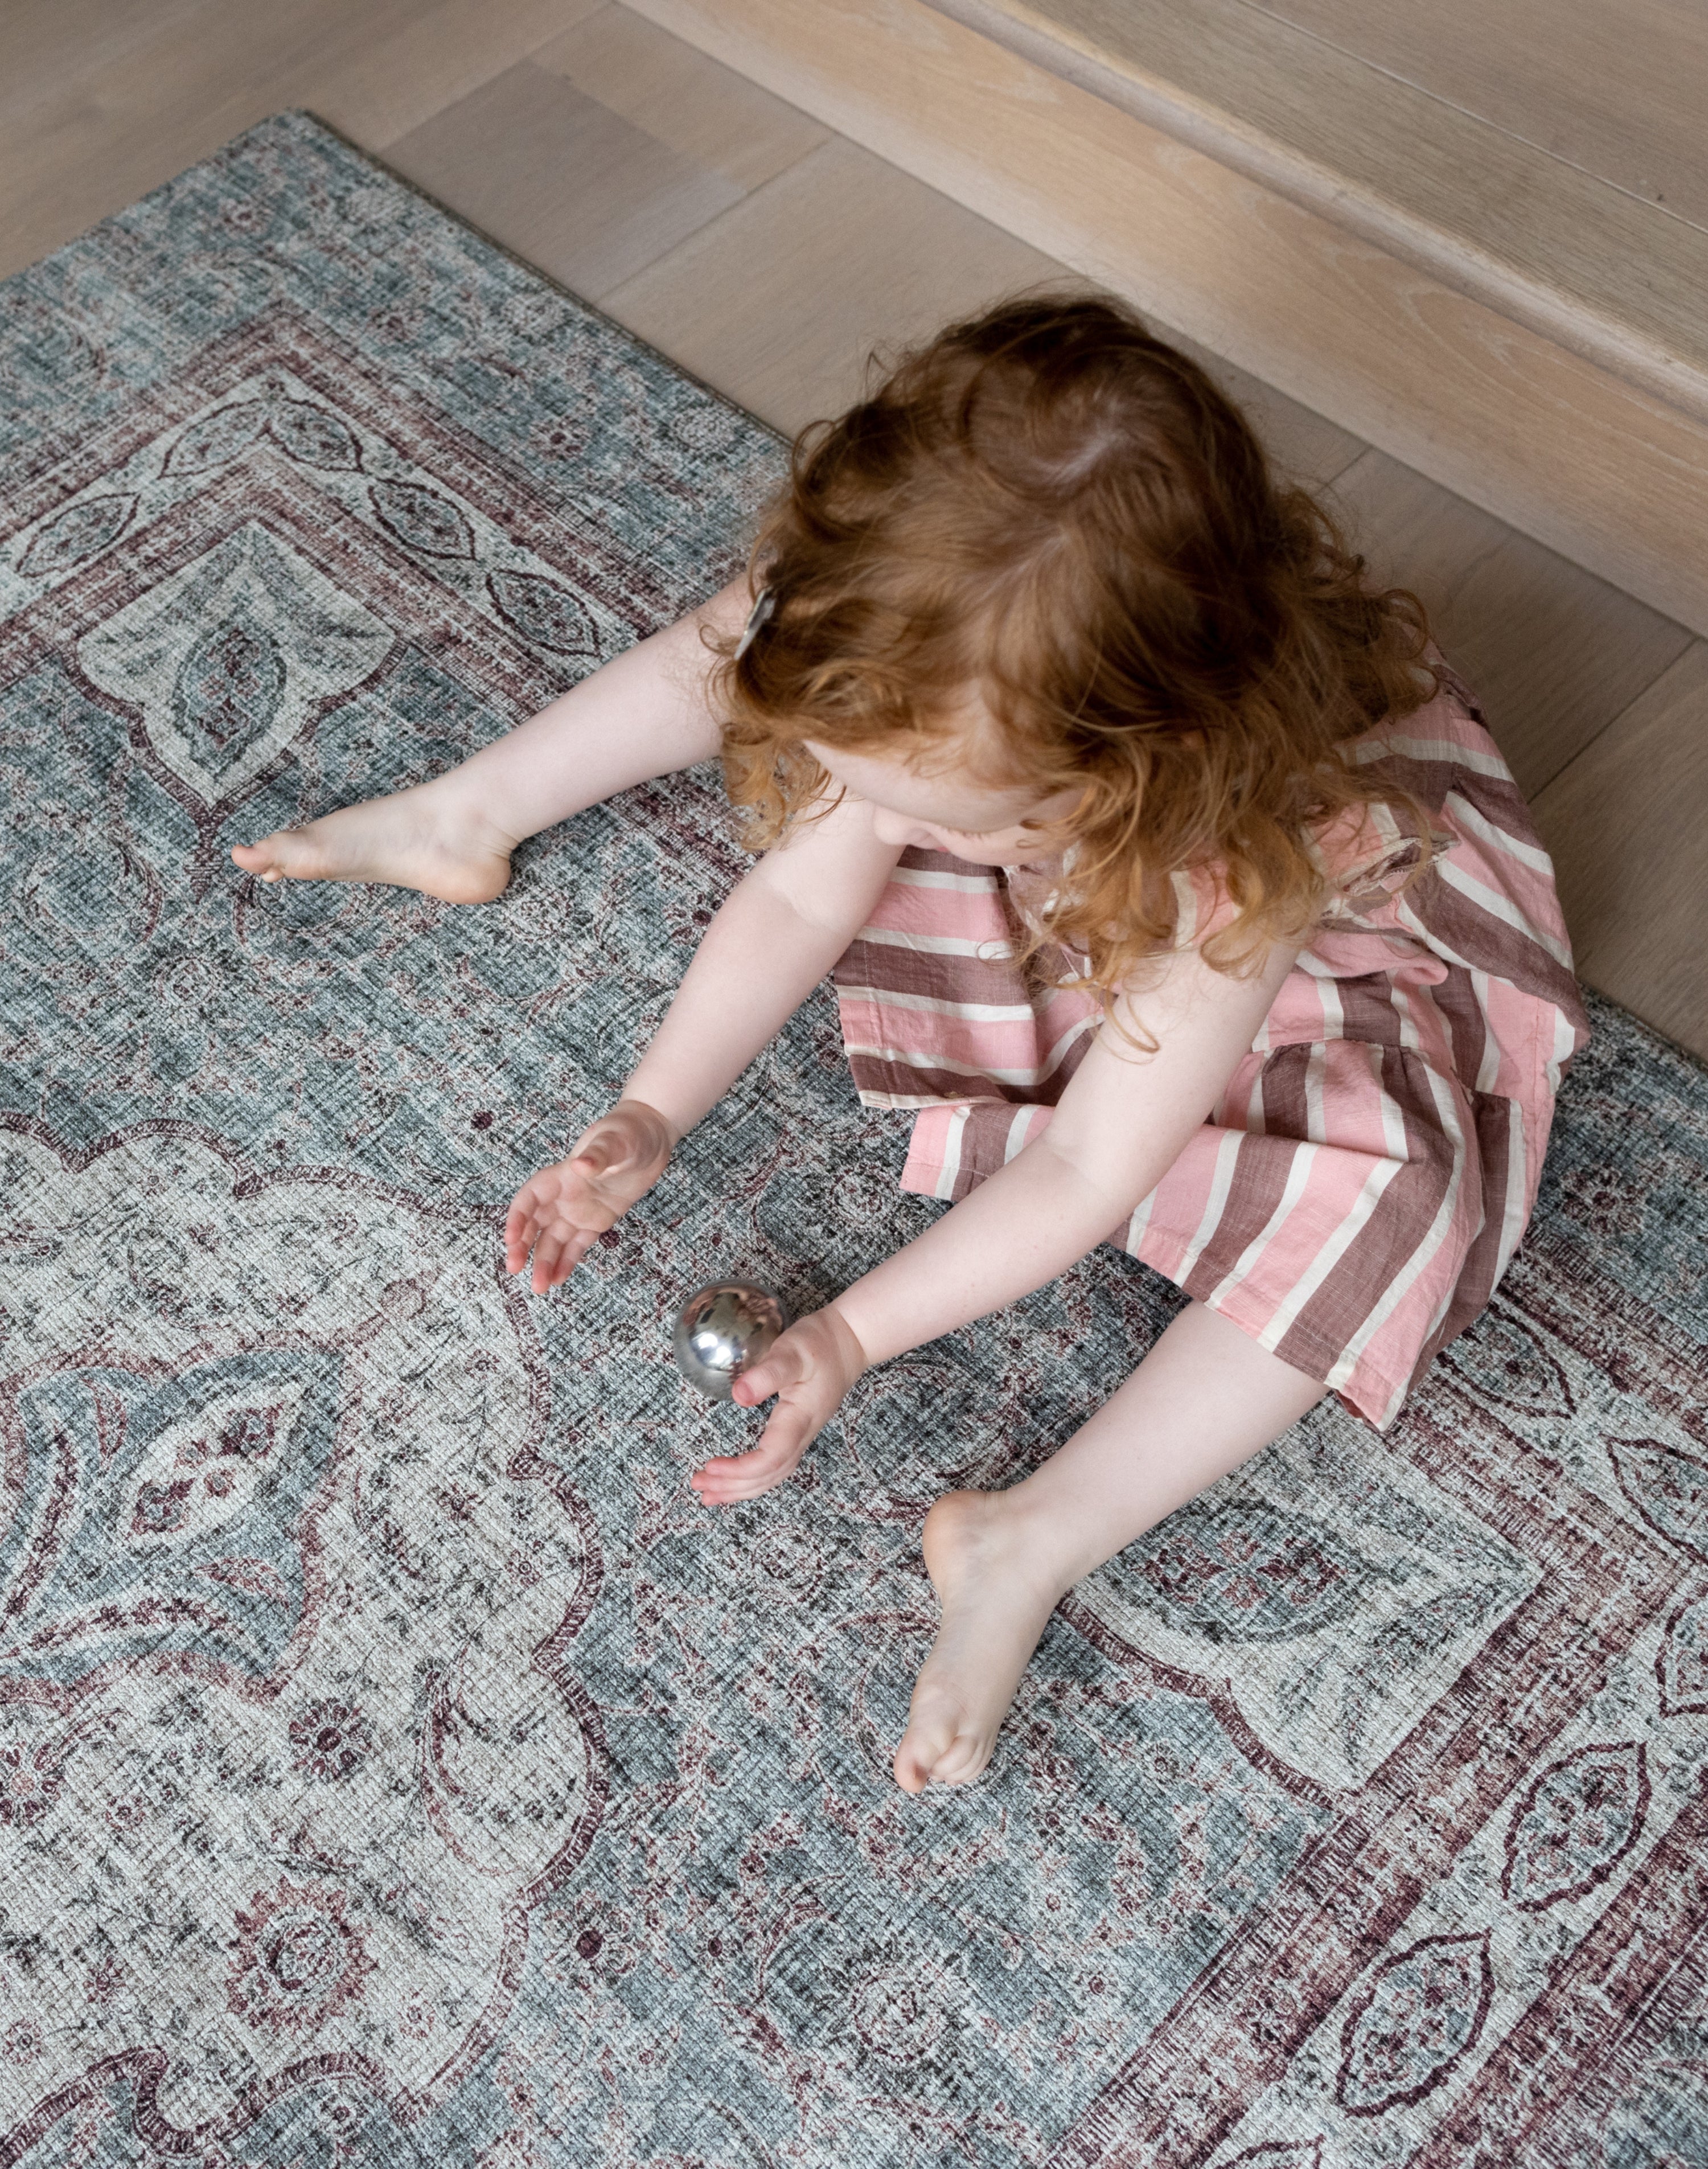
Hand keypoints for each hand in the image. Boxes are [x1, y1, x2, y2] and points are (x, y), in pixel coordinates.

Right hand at [504, 1099, 673, 1291]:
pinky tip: (558, 1280)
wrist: (651, 1138)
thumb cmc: (628, 1132)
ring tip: (540, 1288)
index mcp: (561, 1175)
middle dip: (522, 1246)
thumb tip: (582, 1166)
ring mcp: (579, 1210)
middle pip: (534, 1224)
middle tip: (515, 1270)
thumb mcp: (615, 1141)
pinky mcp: (596, 1221)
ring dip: (544, 1262)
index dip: (517, 1217)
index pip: (529, 1198)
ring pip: (553, 1240)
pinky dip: (567, 1262)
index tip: (511, 1239)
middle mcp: (564, 1196)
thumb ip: (598, 1155)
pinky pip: (577, 1245)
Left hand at [691, 1306, 867, 1504]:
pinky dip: (754, 1478)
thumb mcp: (792, 1352)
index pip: (771, 1458)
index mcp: (799, 1418)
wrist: (849, 1342)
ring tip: (710, 1494)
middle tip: (699, 1485)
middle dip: (733, 1486)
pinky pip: (776, 1465)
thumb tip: (738, 1396)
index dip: (741, 1469)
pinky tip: (736, 1480)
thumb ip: (767, 1374)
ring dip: (741, 1487)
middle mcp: (802, 1434)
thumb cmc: (819, 1344)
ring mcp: (802, 1435)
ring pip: (773, 1475)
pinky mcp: (797, 1431)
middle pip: (769, 1475)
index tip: (711, 1467)